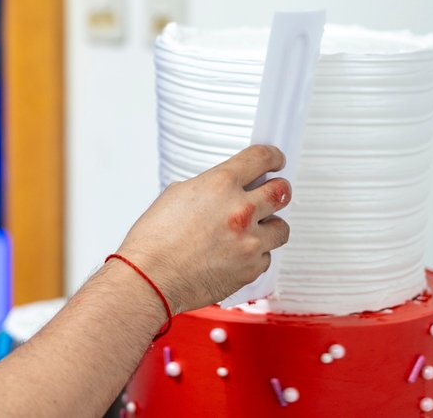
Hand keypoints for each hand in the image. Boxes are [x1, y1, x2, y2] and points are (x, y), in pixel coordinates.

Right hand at [116, 145, 290, 313]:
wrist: (151, 276)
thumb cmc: (155, 240)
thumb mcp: (177, 195)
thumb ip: (208, 187)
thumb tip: (224, 189)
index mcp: (220, 185)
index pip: (260, 159)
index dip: (272, 156)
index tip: (275, 160)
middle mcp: (240, 210)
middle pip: (281, 191)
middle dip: (279, 189)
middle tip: (274, 192)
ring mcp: (249, 241)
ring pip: (281, 227)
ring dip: (270, 225)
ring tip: (253, 230)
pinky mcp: (251, 268)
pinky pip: (266, 257)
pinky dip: (255, 254)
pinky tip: (236, 254)